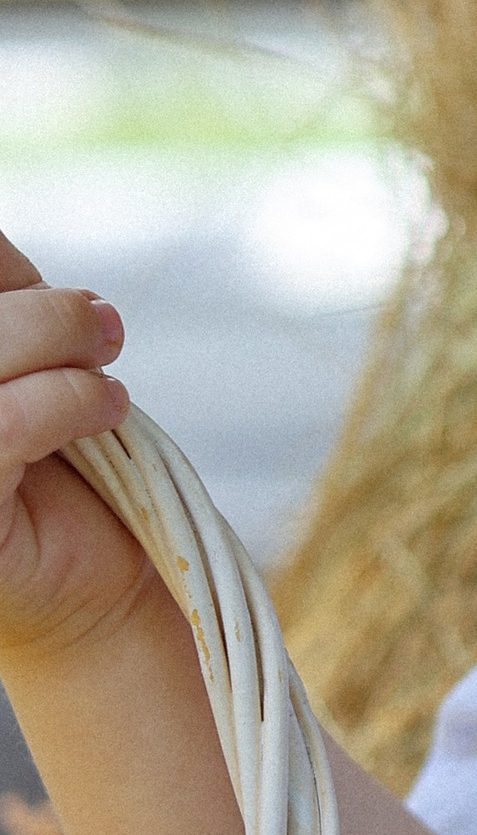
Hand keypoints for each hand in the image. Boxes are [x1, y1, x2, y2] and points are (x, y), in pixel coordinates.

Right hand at [0, 232, 148, 661]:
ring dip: (62, 346)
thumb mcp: (20, 359)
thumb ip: (4, 300)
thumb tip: (2, 251)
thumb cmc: (49, 462)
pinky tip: (107, 409)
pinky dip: (71, 399)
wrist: (87, 584)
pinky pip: (4, 422)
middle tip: (104, 327)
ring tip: (106, 369)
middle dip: (40, 309)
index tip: (30, 286)